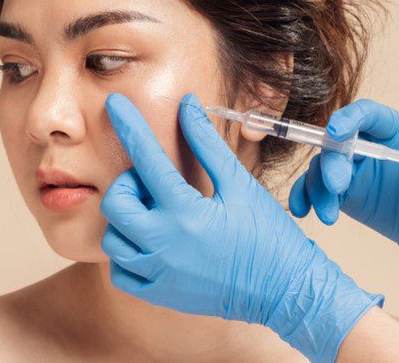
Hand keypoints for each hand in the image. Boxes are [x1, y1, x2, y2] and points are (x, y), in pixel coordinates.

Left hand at [100, 92, 382, 361]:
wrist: (285, 290)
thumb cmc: (267, 234)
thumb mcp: (239, 184)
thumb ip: (207, 144)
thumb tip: (187, 104)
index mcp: (186, 211)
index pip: (146, 158)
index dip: (129, 125)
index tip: (114, 104)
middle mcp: (165, 244)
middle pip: (115, 203)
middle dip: (125, 184)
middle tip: (150, 184)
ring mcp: (159, 273)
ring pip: (113, 239)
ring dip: (126, 219)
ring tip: (155, 214)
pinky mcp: (159, 295)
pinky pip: (120, 273)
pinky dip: (127, 254)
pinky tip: (151, 242)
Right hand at [290, 98, 398, 310]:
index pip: (368, 116)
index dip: (349, 119)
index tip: (335, 132)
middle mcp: (373, 147)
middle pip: (339, 143)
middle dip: (332, 162)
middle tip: (337, 186)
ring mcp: (358, 171)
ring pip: (323, 168)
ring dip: (317, 187)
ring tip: (327, 215)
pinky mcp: (349, 196)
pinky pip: (319, 191)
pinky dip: (306, 197)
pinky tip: (302, 210)